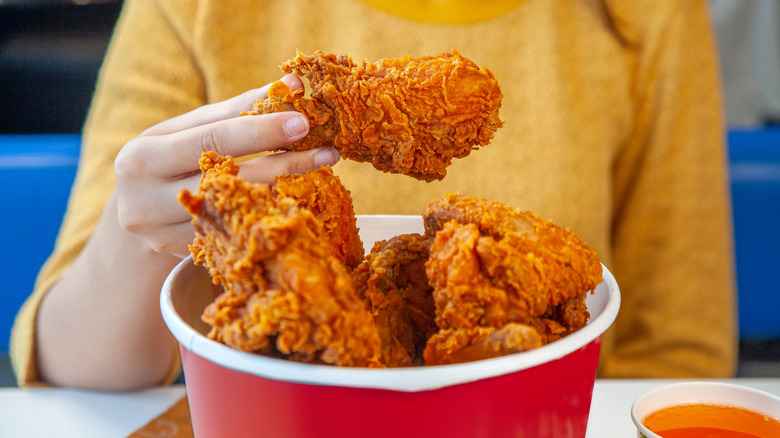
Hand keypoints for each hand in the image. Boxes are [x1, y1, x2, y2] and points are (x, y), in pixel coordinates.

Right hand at [113, 74, 339, 256]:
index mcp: (142, 158)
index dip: (259, 131)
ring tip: (322, 172)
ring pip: (240, 213)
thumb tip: (292, 86)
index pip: (211, 140)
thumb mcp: (189, 130)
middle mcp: (146, 203)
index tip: (302, 121)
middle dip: (285, 163)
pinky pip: (239, 235)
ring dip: (286, 191)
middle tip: (327, 150)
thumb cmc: (167, 159)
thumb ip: (238, 109)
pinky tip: (301, 201)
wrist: (133, 214)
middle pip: (231, 180)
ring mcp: (165, 238)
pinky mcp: (187, 259)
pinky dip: (272, 215)